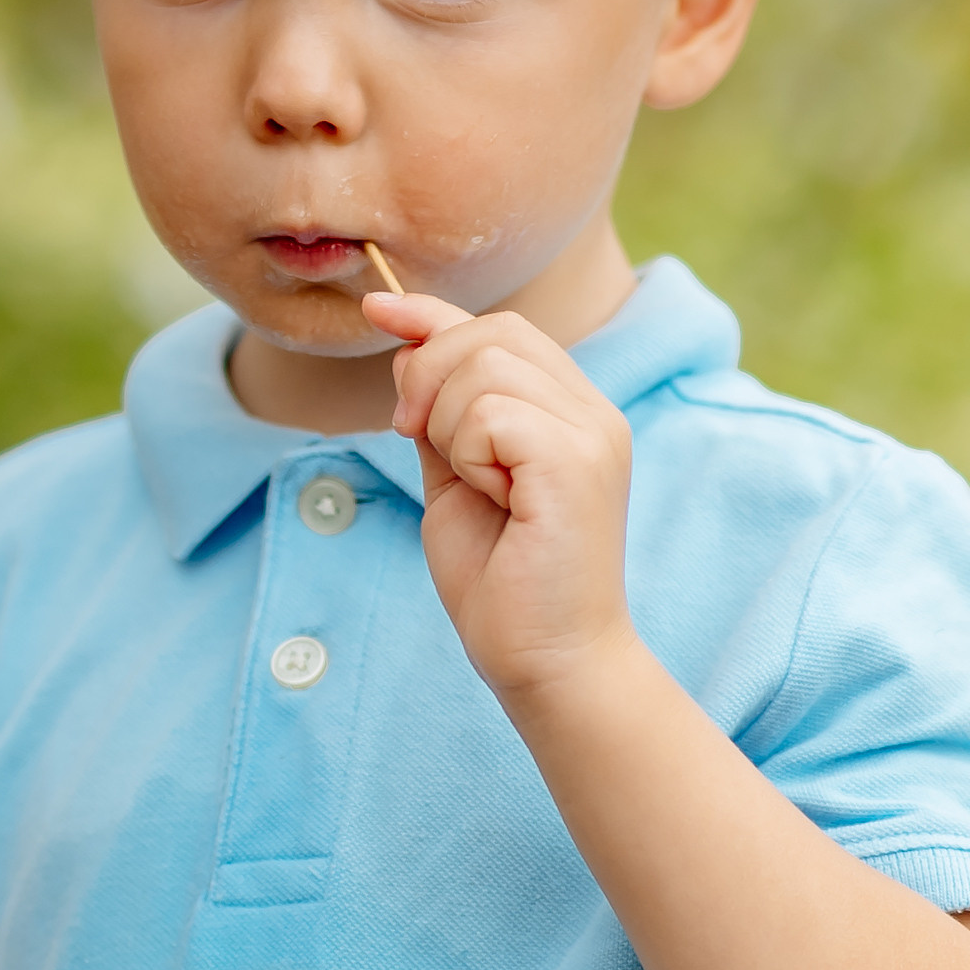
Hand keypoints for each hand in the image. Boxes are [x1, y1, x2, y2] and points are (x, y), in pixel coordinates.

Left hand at [364, 290, 637, 704]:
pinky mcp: (577, 462)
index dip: (432, 315)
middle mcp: (592, 413)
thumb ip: (438, 413)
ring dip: (450, 426)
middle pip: (492, 333)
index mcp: (570, 412)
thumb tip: (407, 343)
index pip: (502, 330)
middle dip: (429, 374)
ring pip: (486, 368)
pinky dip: (470, 453)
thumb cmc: (502, 582)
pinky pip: (493, 413)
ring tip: (478, 486)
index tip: (377, 309)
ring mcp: (592, 434)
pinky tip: (495, 500)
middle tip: (416, 439)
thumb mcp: (454, 476)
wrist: (544, 660)